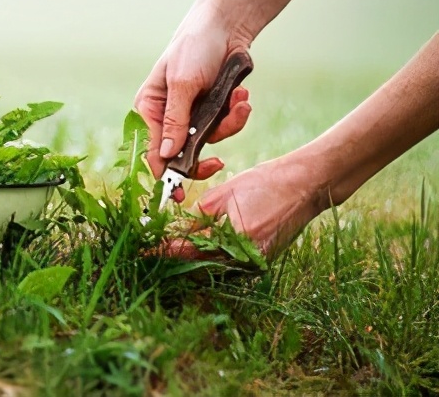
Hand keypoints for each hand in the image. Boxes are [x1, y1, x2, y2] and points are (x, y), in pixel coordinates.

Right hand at [134, 15, 252, 179]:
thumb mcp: (183, 84)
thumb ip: (176, 122)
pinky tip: (242, 97)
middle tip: (217, 166)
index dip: (165, 173)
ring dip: (229, 124)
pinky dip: (237, 113)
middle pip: (182, 154)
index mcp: (150, 109)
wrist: (227, 25)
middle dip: (204, 156)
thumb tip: (166, 155)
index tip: (178, 194)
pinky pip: (226, 126)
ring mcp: (193, 115)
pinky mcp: (214, 110)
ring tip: (240, 102)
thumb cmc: (195, 47)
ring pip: (209, 140)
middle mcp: (169, 116)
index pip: (154, 150)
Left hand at [152, 154, 325, 260]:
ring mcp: (255, 264)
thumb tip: (175, 229)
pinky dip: (211, 257)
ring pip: (213, 267)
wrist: (305, 185)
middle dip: (176, 256)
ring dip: (193, 258)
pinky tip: (197, 249)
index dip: (165, 249)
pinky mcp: (261, 262)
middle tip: (153, 250)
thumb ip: (198, 216)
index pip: (190, 251)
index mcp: (235, 241)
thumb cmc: (265, 184)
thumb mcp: (224, 195)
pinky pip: (229, 264)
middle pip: (200, 265)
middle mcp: (246, 260)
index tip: (146, 249)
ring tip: (170, 249)